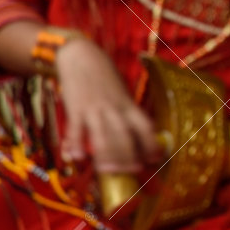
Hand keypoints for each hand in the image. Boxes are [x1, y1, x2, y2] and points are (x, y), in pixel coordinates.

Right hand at [54, 36, 161, 173]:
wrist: (81, 56)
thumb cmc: (104, 79)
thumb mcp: (121, 94)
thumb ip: (125, 114)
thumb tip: (135, 140)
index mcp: (128, 105)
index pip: (145, 126)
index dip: (151, 144)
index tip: (154, 161)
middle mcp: (114, 108)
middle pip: (124, 135)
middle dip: (129, 156)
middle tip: (131, 172)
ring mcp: (94, 109)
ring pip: (102, 136)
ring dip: (106, 156)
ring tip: (108, 172)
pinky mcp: (75, 109)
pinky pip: (75, 130)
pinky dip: (75, 145)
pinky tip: (76, 158)